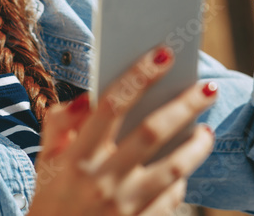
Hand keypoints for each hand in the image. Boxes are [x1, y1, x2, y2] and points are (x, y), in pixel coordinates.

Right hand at [29, 47, 216, 215]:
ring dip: (196, 147)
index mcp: (76, 155)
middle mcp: (101, 179)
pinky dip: (181, 182)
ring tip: (207, 131)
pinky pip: (170, 200)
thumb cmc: (51, 196)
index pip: (111, 105)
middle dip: (185, 104)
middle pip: (152, 132)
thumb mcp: (45, 158)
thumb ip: (60, 121)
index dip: (139, 75)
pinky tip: (186, 169)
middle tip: (208, 86)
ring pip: (173, 169)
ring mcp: (122, 207)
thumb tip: (89, 96)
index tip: (164, 54)